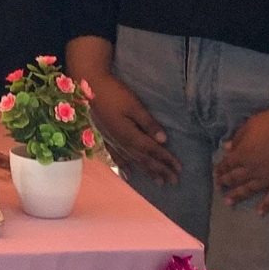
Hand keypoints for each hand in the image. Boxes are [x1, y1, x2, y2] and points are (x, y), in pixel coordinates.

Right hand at [67, 35, 176, 183]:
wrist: (89, 87)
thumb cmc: (114, 93)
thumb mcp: (134, 106)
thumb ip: (148, 123)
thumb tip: (163, 140)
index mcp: (130, 135)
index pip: (152, 150)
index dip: (166, 160)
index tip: (179, 169)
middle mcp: (122, 142)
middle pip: (144, 159)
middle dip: (160, 170)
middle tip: (174, 181)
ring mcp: (113, 142)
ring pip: (133, 161)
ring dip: (147, 172)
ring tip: (158, 182)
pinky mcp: (106, 138)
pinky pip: (117, 157)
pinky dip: (124, 167)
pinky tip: (129, 174)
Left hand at [216, 80, 268, 212]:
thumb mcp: (249, 125)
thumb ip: (237, 139)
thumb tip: (226, 149)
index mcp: (243, 154)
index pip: (227, 165)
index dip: (220, 170)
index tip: (215, 175)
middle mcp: (254, 169)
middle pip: (236, 178)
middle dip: (225, 184)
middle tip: (219, 190)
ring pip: (251, 189)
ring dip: (238, 196)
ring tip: (229, 203)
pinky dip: (267, 205)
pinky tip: (260, 212)